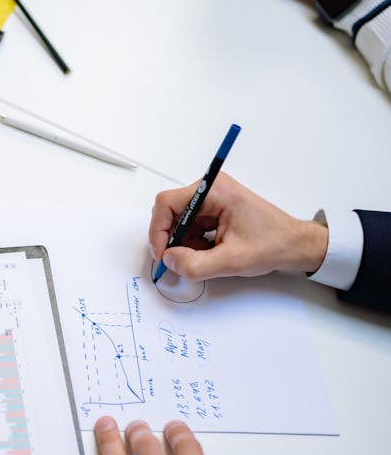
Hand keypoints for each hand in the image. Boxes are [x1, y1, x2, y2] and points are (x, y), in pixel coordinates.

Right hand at [148, 172, 327, 280]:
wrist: (295, 245)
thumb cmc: (273, 244)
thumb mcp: (231, 261)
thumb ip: (195, 264)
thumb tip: (169, 260)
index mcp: (215, 191)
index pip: (167, 203)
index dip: (159, 230)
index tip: (162, 253)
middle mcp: (211, 190)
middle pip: (171, 212)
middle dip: (173, 239)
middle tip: (182, 260)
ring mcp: (211, 199)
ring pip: (179, 222)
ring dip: (184, 243)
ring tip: (206, 256)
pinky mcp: (213, 210)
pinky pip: (190, 226)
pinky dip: (192, 243)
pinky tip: (210, 252)